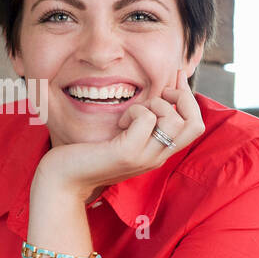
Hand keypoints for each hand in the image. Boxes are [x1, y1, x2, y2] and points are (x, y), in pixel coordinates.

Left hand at [34, 68, 204, 199]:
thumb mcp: (122, 137)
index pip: (195, 125)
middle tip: (158, 93)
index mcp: (159, 152)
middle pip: (195, 124)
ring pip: (174, 120)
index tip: (175, 76)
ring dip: (155, 105)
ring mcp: (144, 157)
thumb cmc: (87, 154)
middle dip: (182, 98)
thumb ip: (141, 124)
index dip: (189, 97)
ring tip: (133, 112)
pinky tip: (119, 121)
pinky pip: (146, 119)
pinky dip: (135, 111)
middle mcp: (157, 157)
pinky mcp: (127, 153)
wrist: (63, 181)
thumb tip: (155, 93)